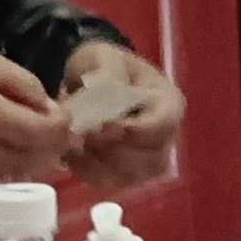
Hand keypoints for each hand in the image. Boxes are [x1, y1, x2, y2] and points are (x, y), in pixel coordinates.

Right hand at [0, 31, 72, 181]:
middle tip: (57, 136)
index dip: (58, 130)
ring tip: (28, 140)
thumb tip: (46, 108)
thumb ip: (17, 82)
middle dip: (46, 149)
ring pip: (0, 172)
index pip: (34, 133)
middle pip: (22, 160)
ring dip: (21, 159)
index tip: (65, 120)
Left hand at [60, 40, 186, 190]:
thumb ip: (108, 76)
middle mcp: (164, 136)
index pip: (165, 126)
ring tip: (75, 141)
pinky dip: (86, 169)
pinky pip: (107, 181)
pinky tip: (72, 151)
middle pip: (150, 159)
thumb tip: (106, 104)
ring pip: (129, 175)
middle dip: (113, 150)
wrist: (87, 77)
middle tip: (83, 133)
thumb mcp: (104, 58)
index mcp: (169, 103)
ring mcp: (145, 158)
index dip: (136, 131)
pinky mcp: (123, 172)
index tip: (105, 124)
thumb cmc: (102, 64)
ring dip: (97, 162)